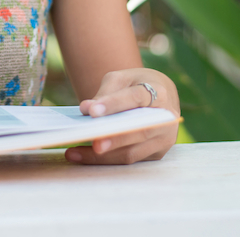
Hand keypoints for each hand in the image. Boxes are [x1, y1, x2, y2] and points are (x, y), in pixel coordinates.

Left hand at [65, 68, 179, 164]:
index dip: (114, 105)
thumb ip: (104, 92)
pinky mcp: (156, 154)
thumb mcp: (121, 79)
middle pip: (138, 131)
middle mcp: (166, 119)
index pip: (135, 98)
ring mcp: (163, 140)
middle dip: (113, 139)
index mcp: (160, 93)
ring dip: (102, 156)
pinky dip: (104, 160)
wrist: (159, 95)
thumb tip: (86, 109)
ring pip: (132, 152)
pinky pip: (128, 160)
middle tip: (91, 141)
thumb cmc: (136, 84)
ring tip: (74, 152)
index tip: (92, 111)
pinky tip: (81, 156)